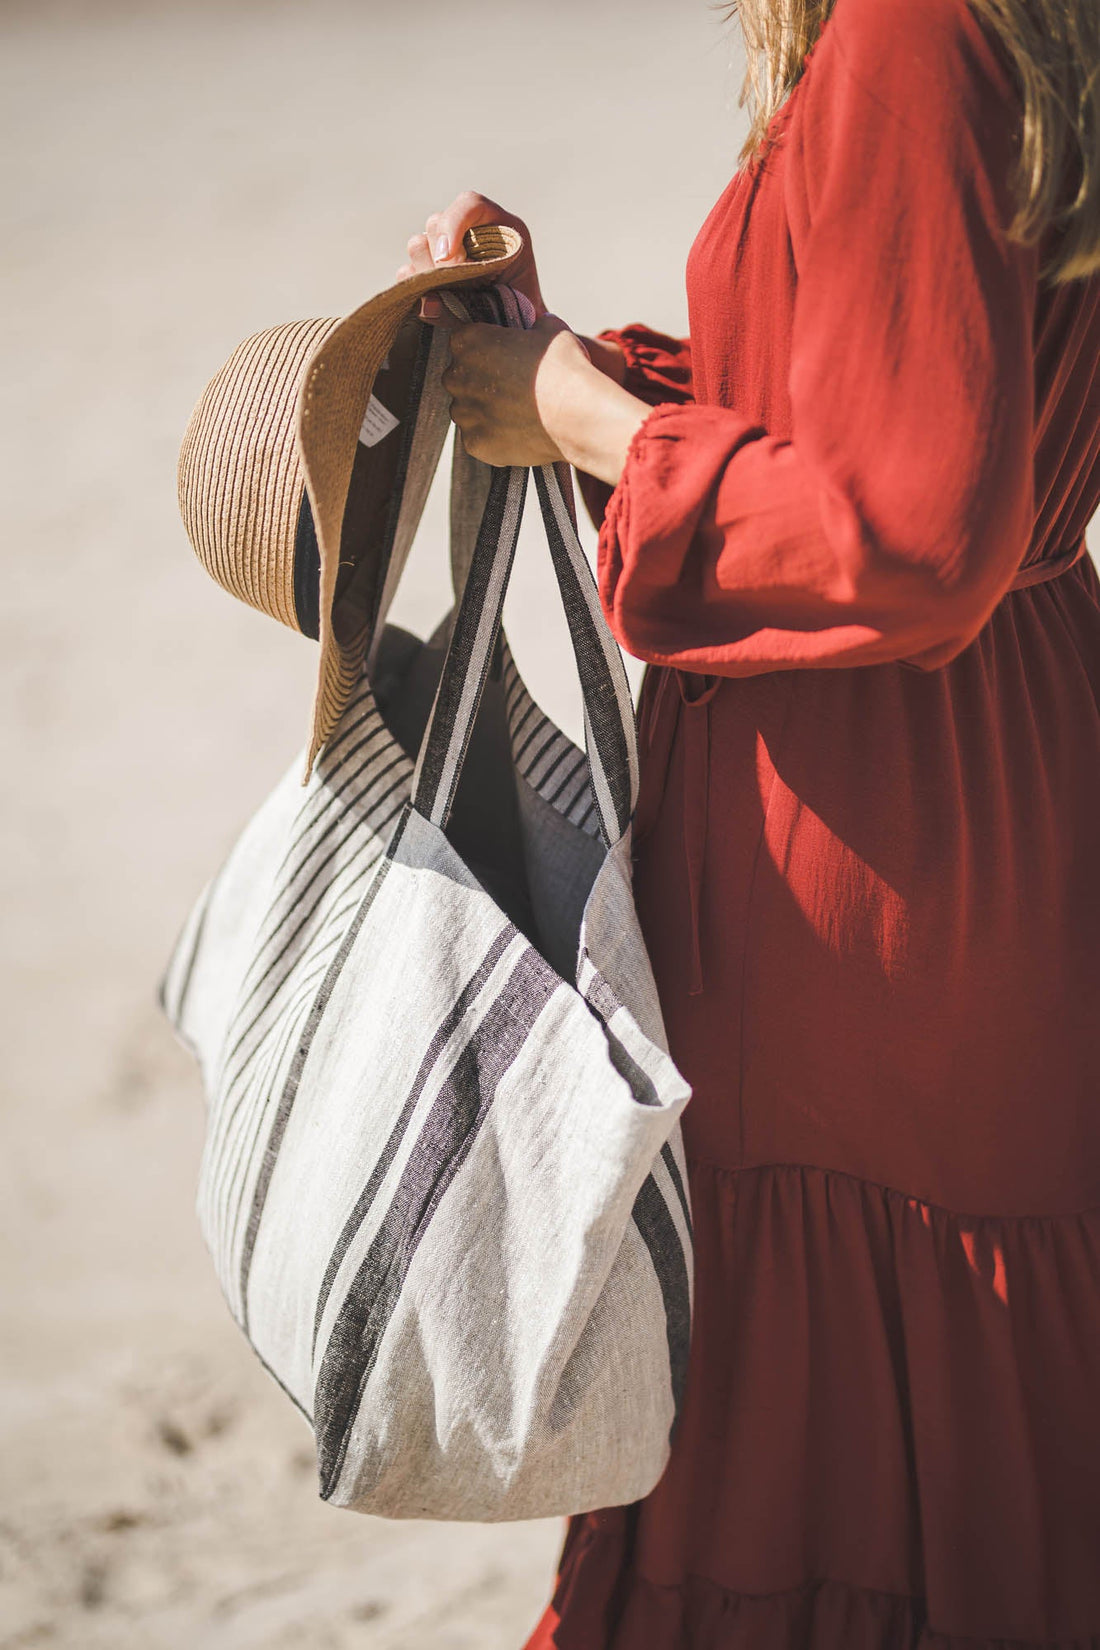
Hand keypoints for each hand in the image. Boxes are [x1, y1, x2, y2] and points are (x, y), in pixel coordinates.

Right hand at [394, 190, 545, 320]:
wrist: (518, 328)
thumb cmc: (525, 311)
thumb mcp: (517, 301)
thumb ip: (479, 299)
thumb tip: (428, 305)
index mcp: (498, 226)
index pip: (469, 205)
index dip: (454, 225)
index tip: (448, 259)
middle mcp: (467, 231)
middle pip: (436, 223)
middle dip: (440, 258)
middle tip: (455, 286)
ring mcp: (444, 249)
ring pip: (417, 244)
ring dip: (427, 272)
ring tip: (448, 295)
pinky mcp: (427, 272)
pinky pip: (406, 272)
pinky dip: (415, 288)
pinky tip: (435, 303)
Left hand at [441, 314, 648, 485]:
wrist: (578, 416)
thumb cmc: (564, 368)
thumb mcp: (551, 329)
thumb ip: (532, 325)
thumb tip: (536, 327)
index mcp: (468, 340)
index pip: (465, 341)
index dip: (487, 349)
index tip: (506, 357)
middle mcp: (456, 376)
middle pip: (461, 377)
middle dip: (481, 381)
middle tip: (513, 388)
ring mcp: (464, 413)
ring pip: (467, 410)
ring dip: (485, 410)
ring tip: (518, 413)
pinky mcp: (474, 444)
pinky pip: (478, 439)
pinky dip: (494, 438)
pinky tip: (518, 433)